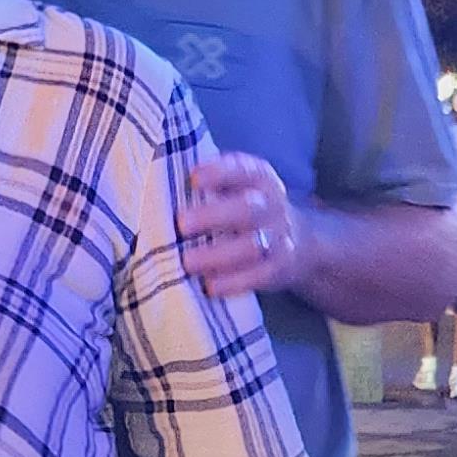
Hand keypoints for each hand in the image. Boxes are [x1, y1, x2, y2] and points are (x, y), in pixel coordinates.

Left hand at [178, 152, 304, 299]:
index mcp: (258, 178)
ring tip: (188, 262)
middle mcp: (271, 205)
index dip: (220, 172)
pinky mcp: (279, 268)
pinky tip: (209, 287)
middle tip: (181, 224)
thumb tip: (157, 183)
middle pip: (247, 208)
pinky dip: (234, 282)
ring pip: (253, 246)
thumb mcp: (238, 187)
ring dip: (218, 255)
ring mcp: (278, 237)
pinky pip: (259, 276)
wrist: (298, 241)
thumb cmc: (246, 208)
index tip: (194, 178)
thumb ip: (209, 184)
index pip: (242, 170)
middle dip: (213, 215)